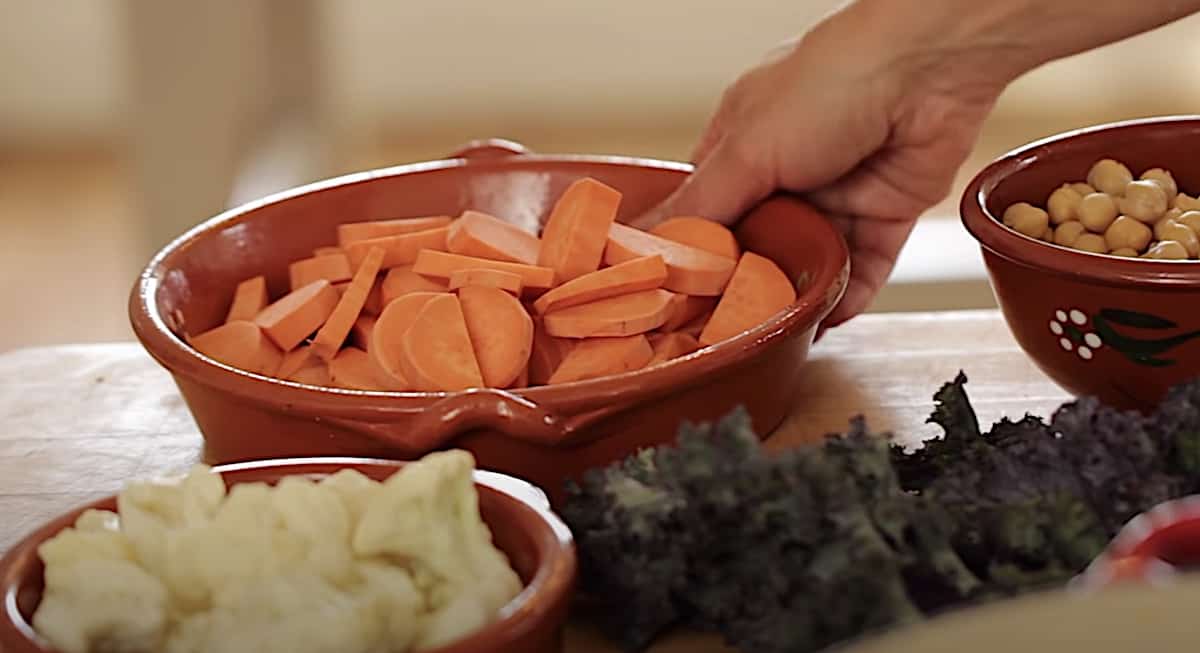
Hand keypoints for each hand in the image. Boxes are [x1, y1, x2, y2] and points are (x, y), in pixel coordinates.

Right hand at [634, 6, 1005, 327]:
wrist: (927, 69)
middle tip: (723, 327)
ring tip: (772, 333)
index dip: (693, 249)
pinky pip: (864, 268)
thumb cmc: (828, 84)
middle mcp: (788, 169)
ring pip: (811, 260)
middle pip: (758, 242)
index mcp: (743, 142)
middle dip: (746, 282)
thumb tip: (641, 240)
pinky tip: (826, 324)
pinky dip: (847, 297)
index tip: (676, 294)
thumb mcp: (743, 150)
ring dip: (797, 294)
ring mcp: (839, 193)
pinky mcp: (886, 212)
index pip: (706, 207)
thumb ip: (699, 207)